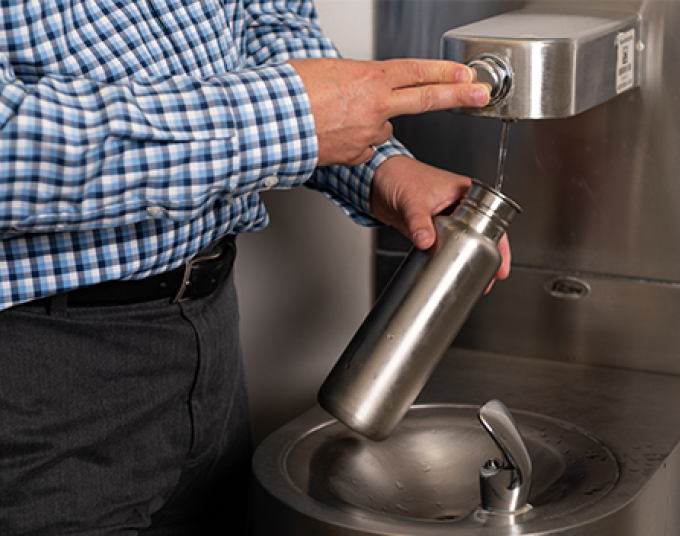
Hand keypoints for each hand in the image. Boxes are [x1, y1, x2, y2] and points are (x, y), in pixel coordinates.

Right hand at [287, 58, 489, 166]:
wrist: (270, 120)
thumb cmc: (290, 91)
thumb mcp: (326, 70)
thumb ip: (355, 79)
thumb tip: (361, 87)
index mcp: (369, 78)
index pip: (416, 71)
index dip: (444, 72)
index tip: (466, 73)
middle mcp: (375, 106)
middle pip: (424, 98)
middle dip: (457, 96)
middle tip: (480, 94)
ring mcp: (367, 134)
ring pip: (381, 128)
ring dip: (369, 124)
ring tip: (337, 117)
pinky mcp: (355, 156)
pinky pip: (363, 149)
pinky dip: (354, 144)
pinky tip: (334, 136)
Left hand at [370, 155, 511, 288]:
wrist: (375, 178)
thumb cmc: (399, 174)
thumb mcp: (413, 199)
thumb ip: (419, 222)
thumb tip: (426, 241)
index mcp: (463, 192)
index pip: (489, 218)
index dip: (497, 241)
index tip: (499, 260)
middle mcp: (457, 206)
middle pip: (479, 234)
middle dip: (484, 255)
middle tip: (489, 275)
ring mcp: (443, 218)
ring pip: (461, 241)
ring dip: (465, 257)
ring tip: (471, 276)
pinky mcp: (429, 228)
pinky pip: (441, 245)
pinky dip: (445, 256)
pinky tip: (447, 267)